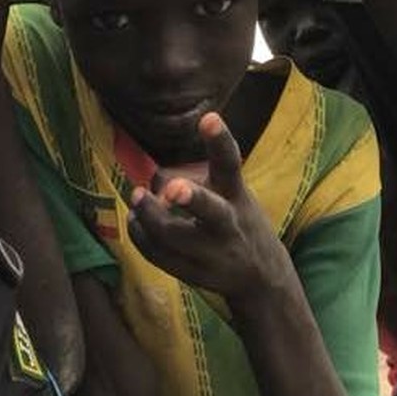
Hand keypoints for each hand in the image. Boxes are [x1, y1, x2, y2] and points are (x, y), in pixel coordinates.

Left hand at [128, 114, 287, 299]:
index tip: (209, 118)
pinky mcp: (193, 274)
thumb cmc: (239, 222)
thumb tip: (155, 180)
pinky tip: (135, 221)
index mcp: (237, 197)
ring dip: (148, 215)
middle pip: (211, 211)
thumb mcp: (233, 195)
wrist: (261, 277)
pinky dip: (140, 235)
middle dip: (192, 199)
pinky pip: (158, 255)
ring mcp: (211, 253)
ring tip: (136, 197)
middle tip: (171, 188)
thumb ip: (203, 181)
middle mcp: (228, 225)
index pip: (230, 165)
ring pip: (174, 236)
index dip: (220, 141)